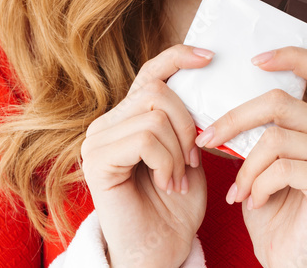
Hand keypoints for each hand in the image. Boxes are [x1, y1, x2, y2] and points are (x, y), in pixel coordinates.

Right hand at [80, 44, 212, 267]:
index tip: (209, 57)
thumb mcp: (190, 153)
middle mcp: (107, 123)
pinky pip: (145, 138)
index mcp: (128, 117)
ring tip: (177, 178)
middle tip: (194, 160)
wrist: (161, 251)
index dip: (178, 58)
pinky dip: (166, 161)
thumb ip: (189, 119)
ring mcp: (97, 140)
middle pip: (157, 91)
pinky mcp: (96, 160)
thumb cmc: (176, 207)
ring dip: (178, 150)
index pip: (150, 72)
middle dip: (187, 123)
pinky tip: (166, 183)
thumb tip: (208, 79)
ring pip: (154, 115)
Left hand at [195, 47, 306, 267]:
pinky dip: (257, 185)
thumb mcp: (261, 160)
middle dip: (235, 118)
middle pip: (281, 101)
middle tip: (206, 139)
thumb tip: (220, 98)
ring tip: (237, 191)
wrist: (290, 260)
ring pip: (275, 138)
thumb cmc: (273, 209)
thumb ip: (258, 128)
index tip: (254, 60)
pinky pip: (281, 168)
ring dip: (244, 167)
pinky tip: (254, 202)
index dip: (290, 56)